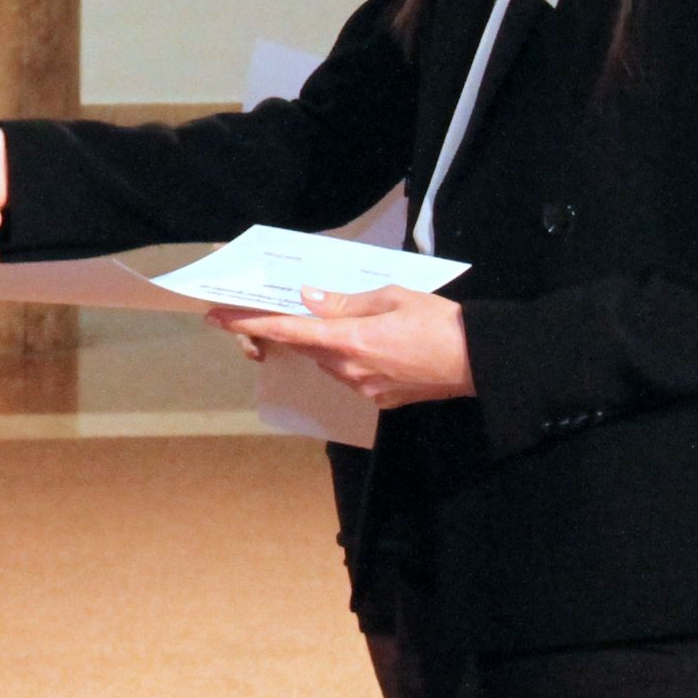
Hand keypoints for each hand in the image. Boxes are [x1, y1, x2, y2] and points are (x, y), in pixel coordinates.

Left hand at [214, 286, 474, 408]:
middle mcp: (348, 369)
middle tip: (282, 308)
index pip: (285, 332)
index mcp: (348, 339)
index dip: (248, 324)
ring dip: (326, 344)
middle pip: (306, 347)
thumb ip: (344, 302)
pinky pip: (352, 376)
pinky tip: (374, 346)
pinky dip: (351, 359)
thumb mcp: (391, 297)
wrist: (480, 361)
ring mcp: (363, 389)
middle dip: (293, 330)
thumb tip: (306, 300)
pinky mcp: (379, 401)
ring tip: (348, 322)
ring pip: (328, 362)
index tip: (217, 317)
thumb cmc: (439, 321)